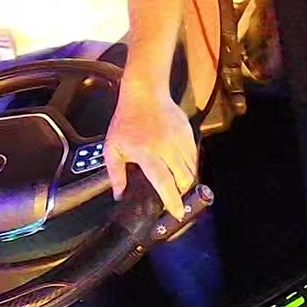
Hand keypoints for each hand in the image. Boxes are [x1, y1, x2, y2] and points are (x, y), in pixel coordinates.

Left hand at [103, 88, 197, 219]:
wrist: (145, 94)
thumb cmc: (126, 120)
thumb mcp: (112, 147)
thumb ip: (115, 173)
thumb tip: (119, 194)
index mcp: (146, 153)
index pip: (163, 182)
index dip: (172, 200)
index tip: (176, 213)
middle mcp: (166, 148)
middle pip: (183, 179)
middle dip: (181, 192)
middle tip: (174, 197)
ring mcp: (180, 140)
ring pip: (191, 169)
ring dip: (185, 180)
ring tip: (176, 182)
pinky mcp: (188, 134)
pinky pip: (194, 156)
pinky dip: (189, 166)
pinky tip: (179, 166)